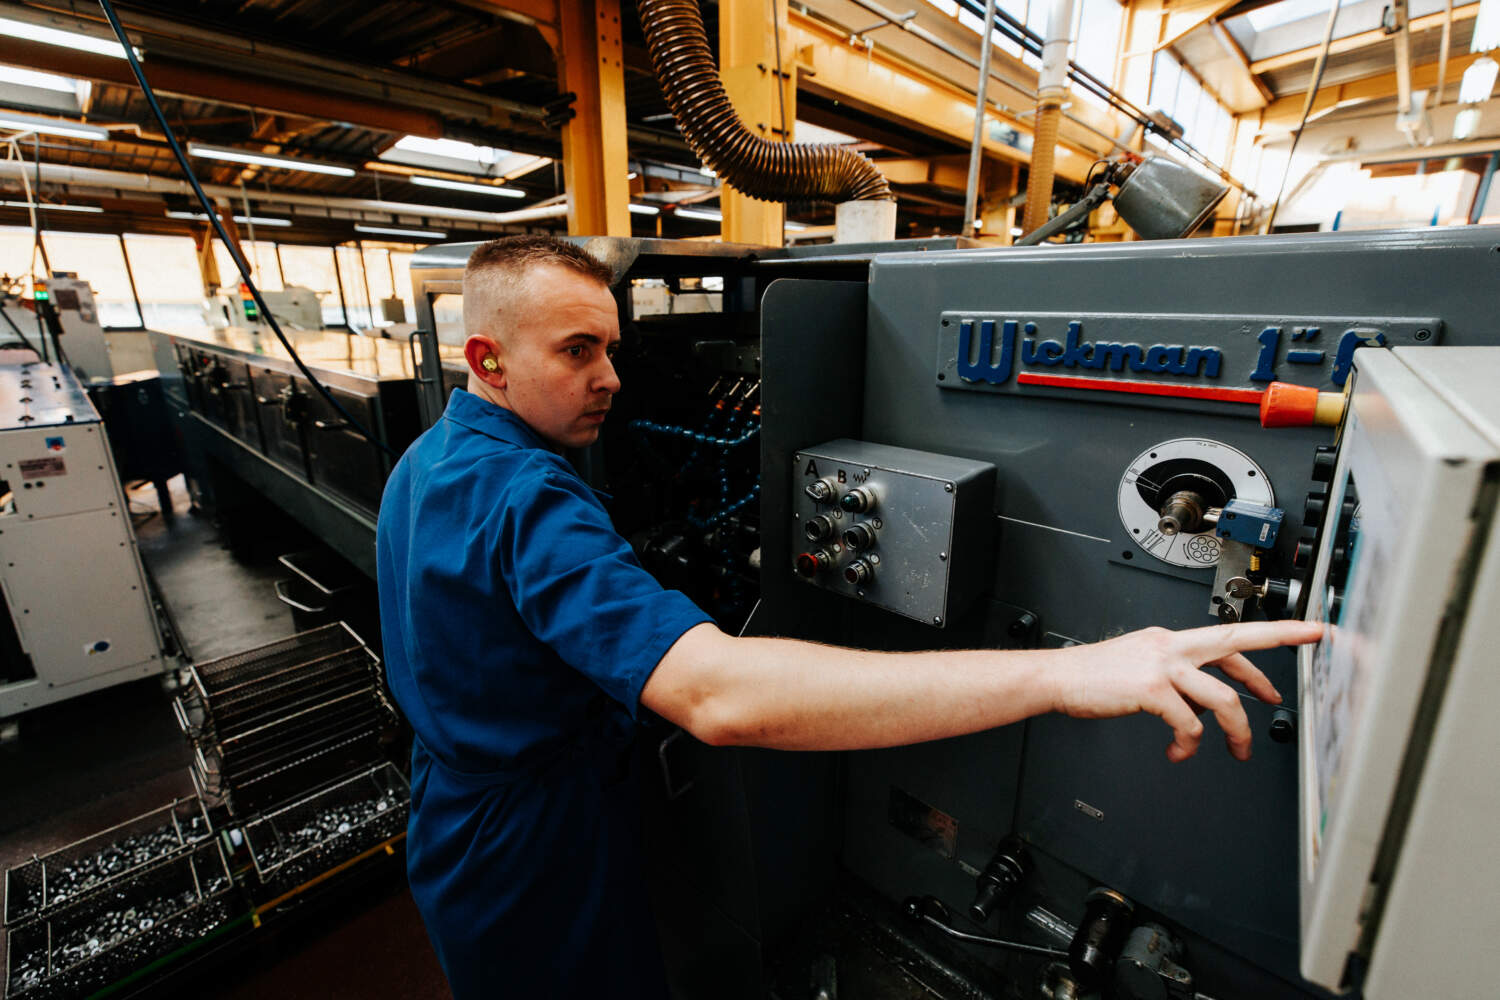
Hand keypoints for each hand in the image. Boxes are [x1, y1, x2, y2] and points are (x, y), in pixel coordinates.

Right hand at [1047, 621, 1322, 761]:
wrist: (1059, 678)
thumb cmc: (1096, 678)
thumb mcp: (1142, 665)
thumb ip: (1177, 676)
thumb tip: (1205, 702)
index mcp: (1173, 640)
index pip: (1231, 633)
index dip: (1273, 634)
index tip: (1306, 633)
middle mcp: (1172, 646)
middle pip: (1236, 643)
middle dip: (1277, 648)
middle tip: (1310, 653)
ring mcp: (1163, 665)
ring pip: (1222, 698)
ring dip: (1236, 732)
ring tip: (1236, 751)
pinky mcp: (1151, 688)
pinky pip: (1189, 723)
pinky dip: (1190, 744)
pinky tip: (1180, 751)